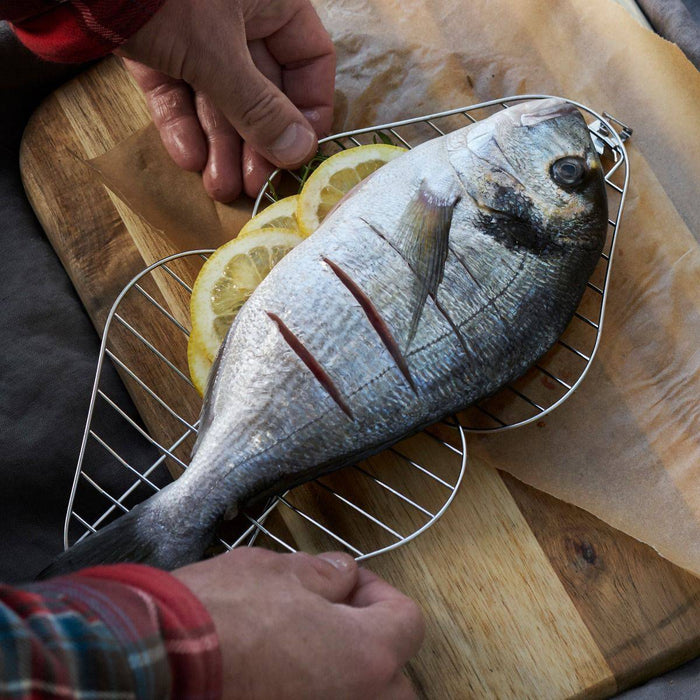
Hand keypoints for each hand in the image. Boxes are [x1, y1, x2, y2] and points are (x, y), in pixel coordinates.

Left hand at [117, 0, 334, 201]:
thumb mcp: (218, 54)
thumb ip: (259, 107)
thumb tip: (300, 154)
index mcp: (270, 1)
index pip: (309, 59)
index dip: (310, 109)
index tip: (298, 152)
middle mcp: (238, 14)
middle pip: (260, 88)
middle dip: (254, 142)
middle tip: (253, 186)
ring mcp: (194, 28)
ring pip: (218, 94)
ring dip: (219, 144)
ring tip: (217, 188)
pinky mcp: (155, 41)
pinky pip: (176, 86)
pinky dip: (181, 121)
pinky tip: (187, 158)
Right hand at [172, 548, 424, 698]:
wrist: (159, 663)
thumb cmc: (220, 616)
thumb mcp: (278, 572)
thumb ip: (325, 573)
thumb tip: (341, 574)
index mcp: (366, 656)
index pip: (407, 621)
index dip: (378, 590)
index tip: (349, 581)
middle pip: (397, 678)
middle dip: (374, 646)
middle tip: (337, 619)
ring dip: (350, 677)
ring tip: (311, 649)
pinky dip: (317, 692)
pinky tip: (284, 673)